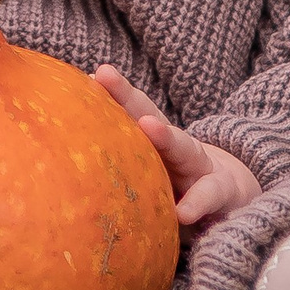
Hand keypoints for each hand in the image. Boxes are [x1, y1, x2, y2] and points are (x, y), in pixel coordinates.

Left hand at [93, 67, 261, 228]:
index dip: (105, 94)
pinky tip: (183, 213)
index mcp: (153, 143)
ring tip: (149, 128)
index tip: (82, 76)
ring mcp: (201, 166)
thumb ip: (114, 173)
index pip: (126, 112)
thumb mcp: (150, 178)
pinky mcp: (223, 192)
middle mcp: (175, 147)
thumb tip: (55, 173)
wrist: (234, 200)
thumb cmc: (180, 188)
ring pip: (184, 147)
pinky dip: (197, 203)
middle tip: (103, 77)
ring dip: (166, 136)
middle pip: (150, 115)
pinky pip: (209, 196)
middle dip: (126, 96)